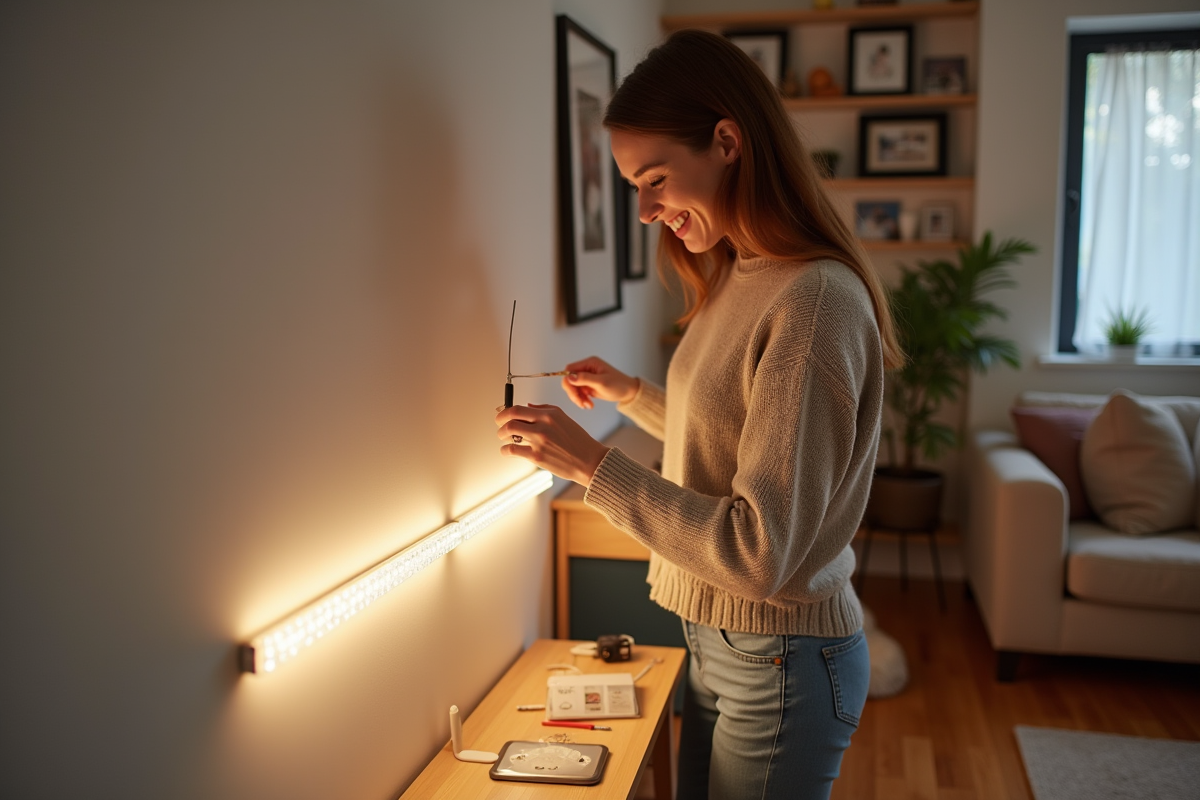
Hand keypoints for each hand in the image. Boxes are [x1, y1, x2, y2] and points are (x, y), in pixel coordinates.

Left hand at [495, 403, 609, 486]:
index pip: (519, 408)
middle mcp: (543, 425)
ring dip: (502, 435)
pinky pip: (512, 450)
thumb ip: (545, 409)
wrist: (589, 461)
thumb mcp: (564, 418)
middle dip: (500, 422)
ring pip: (508, 433)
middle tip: (499, 426)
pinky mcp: (537, 456)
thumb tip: (527, 406)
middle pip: (510, 419)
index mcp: (549, 414)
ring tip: (504, 438)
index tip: (501, 414)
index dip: (505, 411)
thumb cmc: (578, 441)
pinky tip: (507, 450)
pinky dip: (505, 450)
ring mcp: (539, 441)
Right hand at [560, 356, 638, 409]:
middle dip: (573, 393)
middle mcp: (586, 368)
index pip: (570, 369)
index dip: (568, 381)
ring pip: (573, 388)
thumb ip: (585, 379)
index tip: (574, 393)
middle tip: (581, 403)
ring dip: (578, 398)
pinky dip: (581, 400)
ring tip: (587, 405)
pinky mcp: (588, 385)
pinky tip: (589, 405)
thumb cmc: (619, 385)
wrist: (629, 392)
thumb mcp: (601, 382)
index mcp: (589, 363)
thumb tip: (569, 377)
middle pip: (569, 380)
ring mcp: (587, 377)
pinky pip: (578, 393)